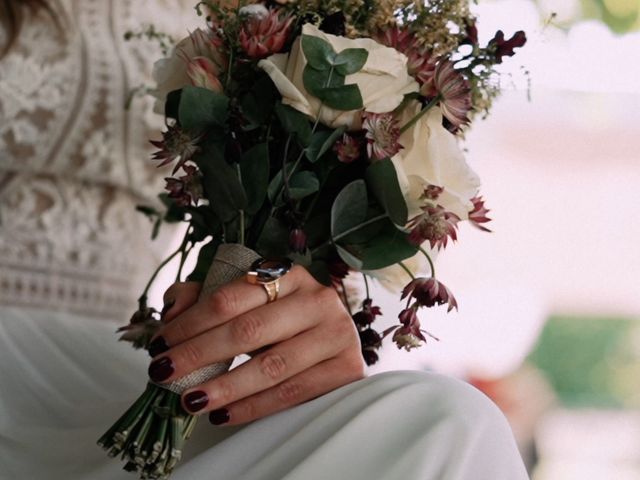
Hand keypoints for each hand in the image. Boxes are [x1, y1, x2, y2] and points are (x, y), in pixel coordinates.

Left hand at [147, 266, 364, 425]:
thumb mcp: (248, 302)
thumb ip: (207, 297)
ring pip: (271, 366)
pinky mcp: (347, 367)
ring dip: (224, 387)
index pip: (231, 297)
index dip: (191, 322)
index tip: (161, 343)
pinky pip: (292, 392)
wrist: (336, 342)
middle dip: (199, 353)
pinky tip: (225, 414)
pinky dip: (253, 407)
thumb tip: (173, 310)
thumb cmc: (284, 321)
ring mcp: (336, 332)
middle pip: (249, 330)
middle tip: (164, 372)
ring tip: (190, 400)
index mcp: (288, 275)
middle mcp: (317, 298)